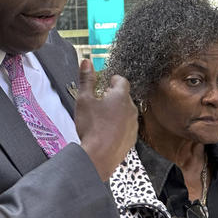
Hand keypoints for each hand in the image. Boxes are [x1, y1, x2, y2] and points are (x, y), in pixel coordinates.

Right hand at [75, 59, 137, 180]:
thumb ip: (86, 79)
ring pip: (125, 112)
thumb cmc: (92, 127)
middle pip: (123, 97)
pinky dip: (117, 127)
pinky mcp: (131, 138)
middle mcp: (131, 108)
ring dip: (115, 112)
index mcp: (121, 96)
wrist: (99, 155)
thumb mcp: (84, 100)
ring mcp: (133, 124)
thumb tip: (86, 61)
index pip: (121, 80)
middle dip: (112, 97)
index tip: (105, 84)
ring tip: (100, 119)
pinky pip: (125, 127)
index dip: (112, 80)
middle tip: (98, 102)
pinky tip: (105, 132)